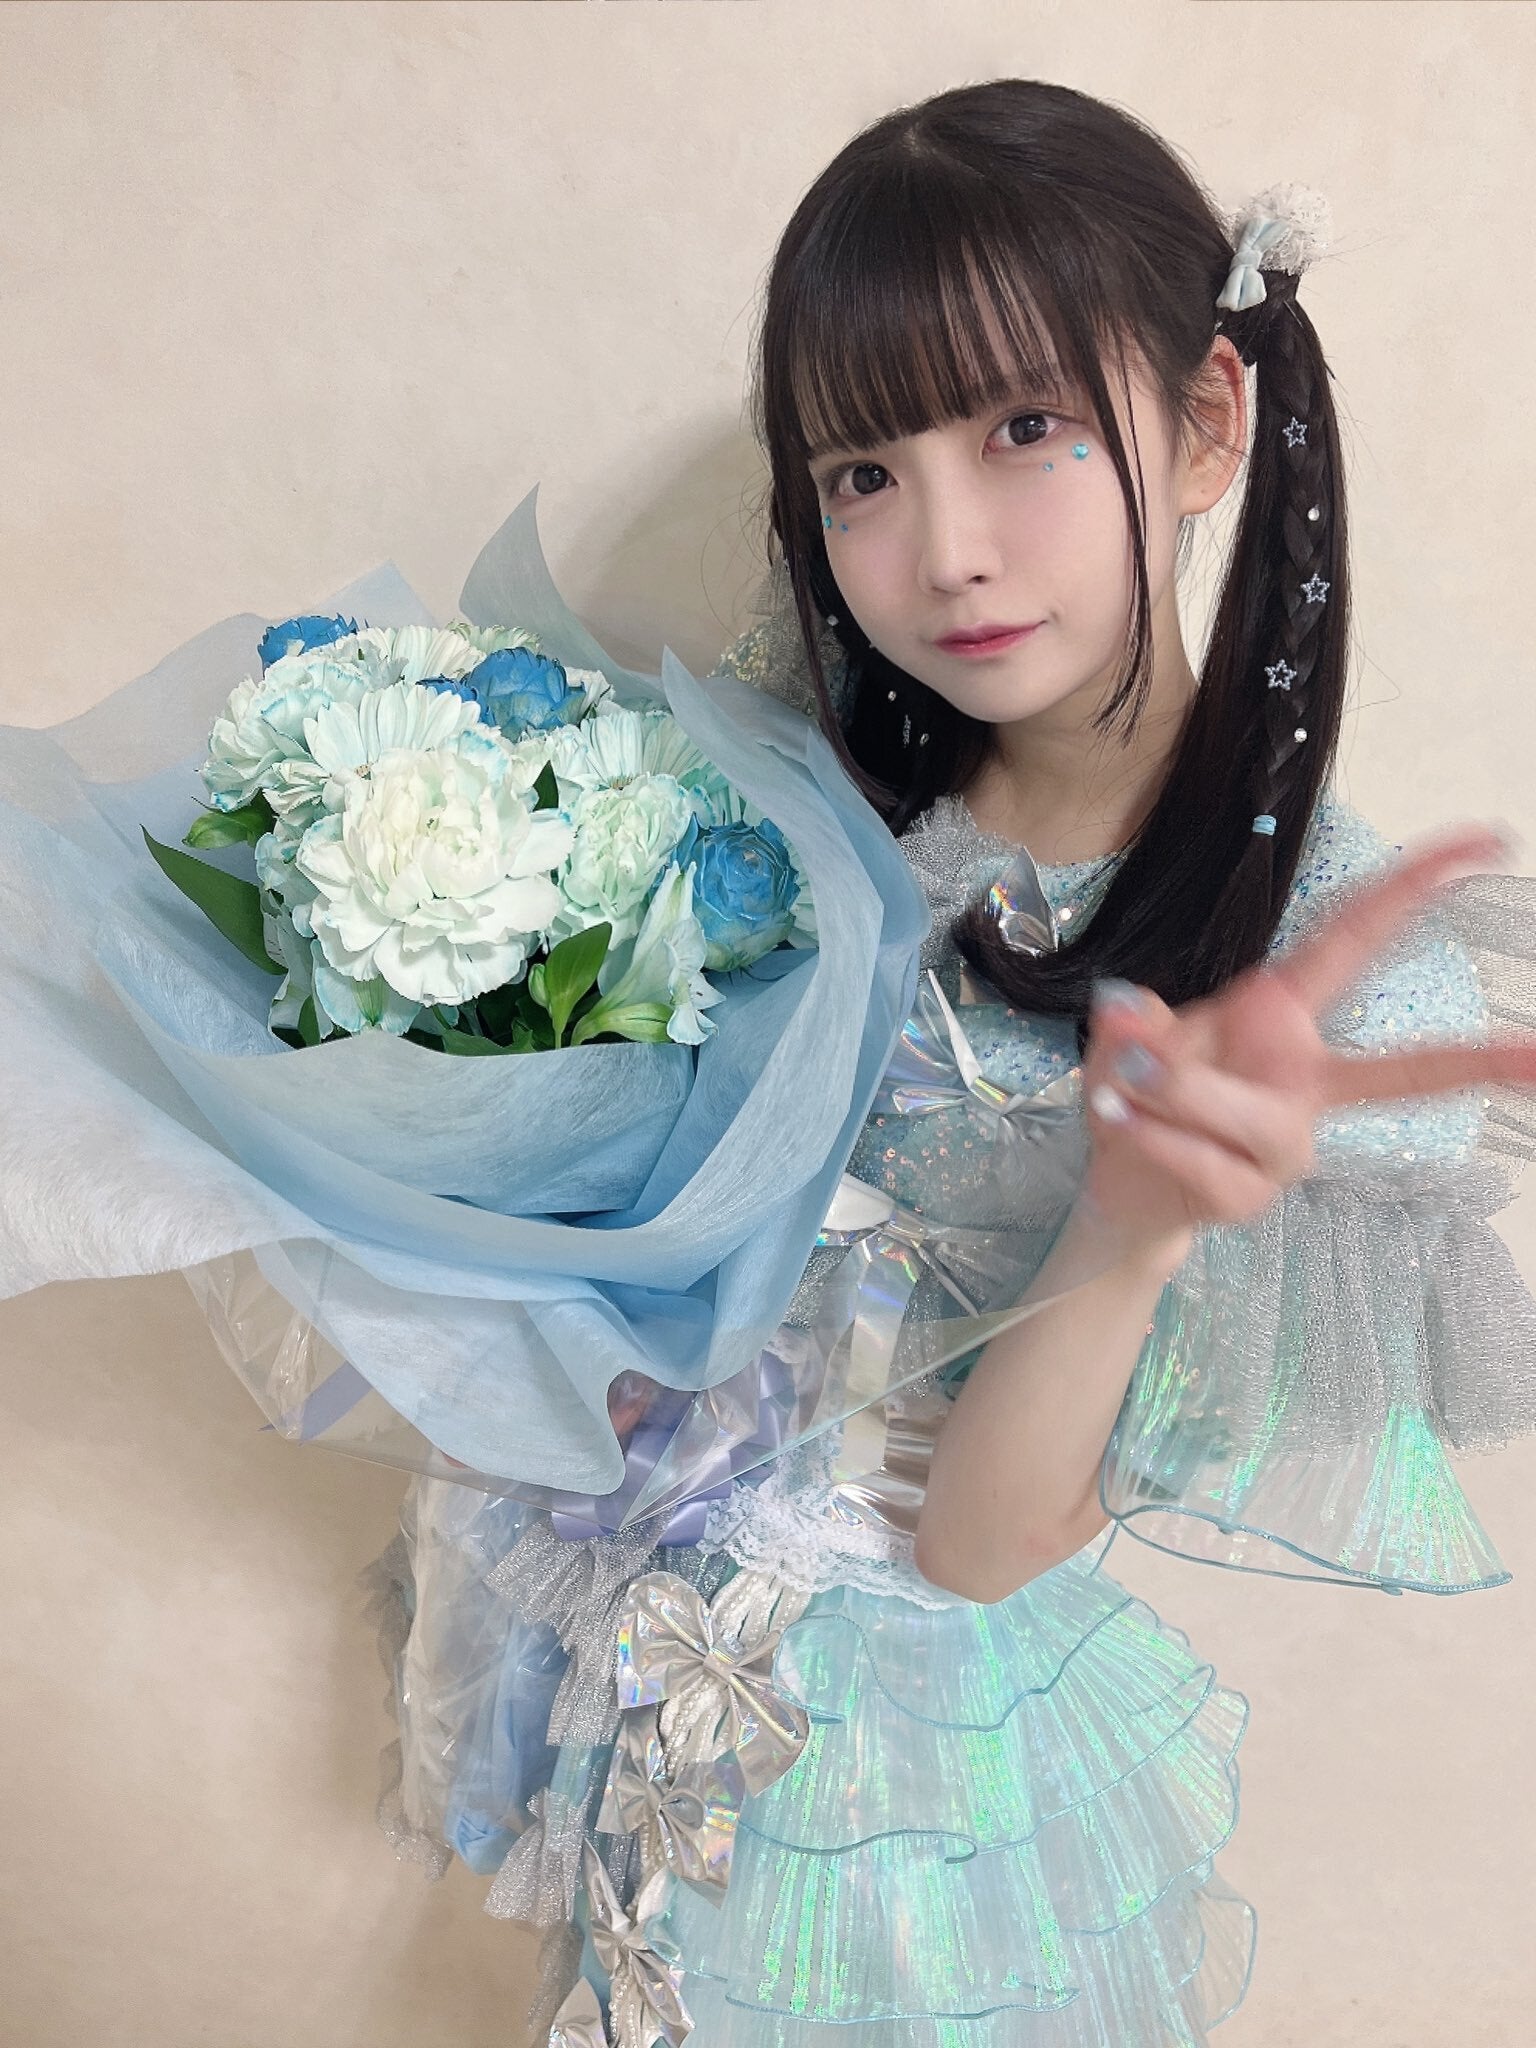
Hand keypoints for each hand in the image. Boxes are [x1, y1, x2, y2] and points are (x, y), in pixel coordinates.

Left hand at [1078, 823, 1535, 1255]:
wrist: (1121, 1188)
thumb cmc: (1137, 1095)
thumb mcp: (1121, 1043)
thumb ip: (1132, 1026)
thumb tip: (1125, 1006)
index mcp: (1281, 1012)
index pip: (1357, 936)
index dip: (1418, 885)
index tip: (1487, 840)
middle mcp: (1302, 1077)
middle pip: (1405, 1072)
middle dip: (1481, 1062)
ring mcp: (1290, 1138)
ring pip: (1255, 1113)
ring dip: (1181, 1093)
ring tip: (1127, 1082)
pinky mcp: (1260, 1191)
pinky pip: (1212, 1159)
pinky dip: (1157, 1138)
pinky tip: (1125, 1122)